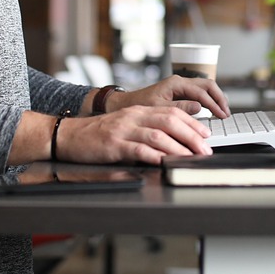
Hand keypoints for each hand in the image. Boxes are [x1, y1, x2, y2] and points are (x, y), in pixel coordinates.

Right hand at [55, 105, 213, 165]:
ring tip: (191, 158)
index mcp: (139, 111)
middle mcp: (134, 117)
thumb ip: (147, 128)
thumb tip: (175, 140)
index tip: (205, 136)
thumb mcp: (126, 125)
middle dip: (191, 136)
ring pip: (158, 135)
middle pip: (170, 121)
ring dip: (178, 148)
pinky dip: (155, 156)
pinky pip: (138, 149)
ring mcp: (123, 130)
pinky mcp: (113, 145)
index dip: (192, 124)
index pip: (173, 112)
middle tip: (205, 150)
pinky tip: (165, 162)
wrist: (69, 135)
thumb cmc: (98, 134)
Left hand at [111, 75, 230, 118]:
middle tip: (226, 113)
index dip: (214, 104)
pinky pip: (199, 92)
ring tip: (223, 111)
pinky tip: (212, 110)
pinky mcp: (180, 91)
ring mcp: (181, 85)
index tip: (221, 116)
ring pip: (205, 87)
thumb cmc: (140, 105)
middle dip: (219, 98)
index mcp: (176, 83)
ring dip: (216, 98)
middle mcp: (180, 81)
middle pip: (208, 85)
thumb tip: (199, 107)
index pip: (201, 92)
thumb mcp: (159, 109)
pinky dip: (209, 100)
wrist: (127, 104)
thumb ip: (180, 108)